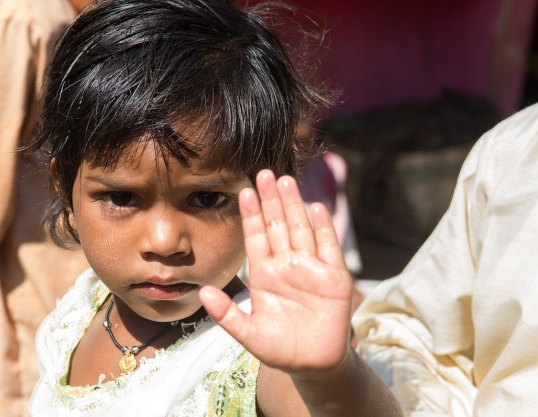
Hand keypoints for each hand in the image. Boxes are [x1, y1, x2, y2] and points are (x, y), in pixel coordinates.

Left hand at [200, 170, 354, 371]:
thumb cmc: (279, 349)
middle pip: (277, 225)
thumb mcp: (248, 334)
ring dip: (294, 205)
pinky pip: (328, 248)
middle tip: (263, 173)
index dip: (250, 215)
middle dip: (270, 200)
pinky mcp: (334, 278)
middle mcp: (286, 266)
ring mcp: (311, 269)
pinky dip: (323, 228)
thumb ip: (227, 314)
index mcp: (264, 275)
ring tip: (285, 181)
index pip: (256, 237)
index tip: (242, 191)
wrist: (313, 365)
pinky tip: (316, 207)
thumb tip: (203, 292)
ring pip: (300, 229)